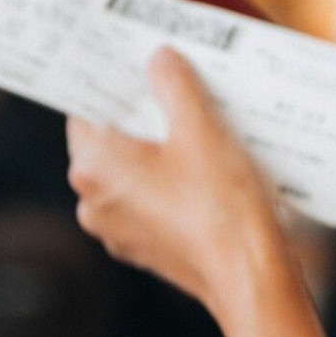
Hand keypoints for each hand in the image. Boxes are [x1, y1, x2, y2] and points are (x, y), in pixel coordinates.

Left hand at [66, 49, 287, 321]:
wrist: (249, 277)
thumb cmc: (220, 203)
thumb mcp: (200, 127)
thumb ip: (174, 84)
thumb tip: (159, 59)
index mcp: (92, 165)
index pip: (86, 109)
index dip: (112, 86)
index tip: (134, 65)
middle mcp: (91, 200)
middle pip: (109, 141)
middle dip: (140, 117)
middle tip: (173, 88)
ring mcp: (116, 230)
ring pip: (130, 174)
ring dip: (157, 152)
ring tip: (197, 128)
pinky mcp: (143, 249)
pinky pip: (148, 202)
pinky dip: (168, 184)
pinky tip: (204, 170)